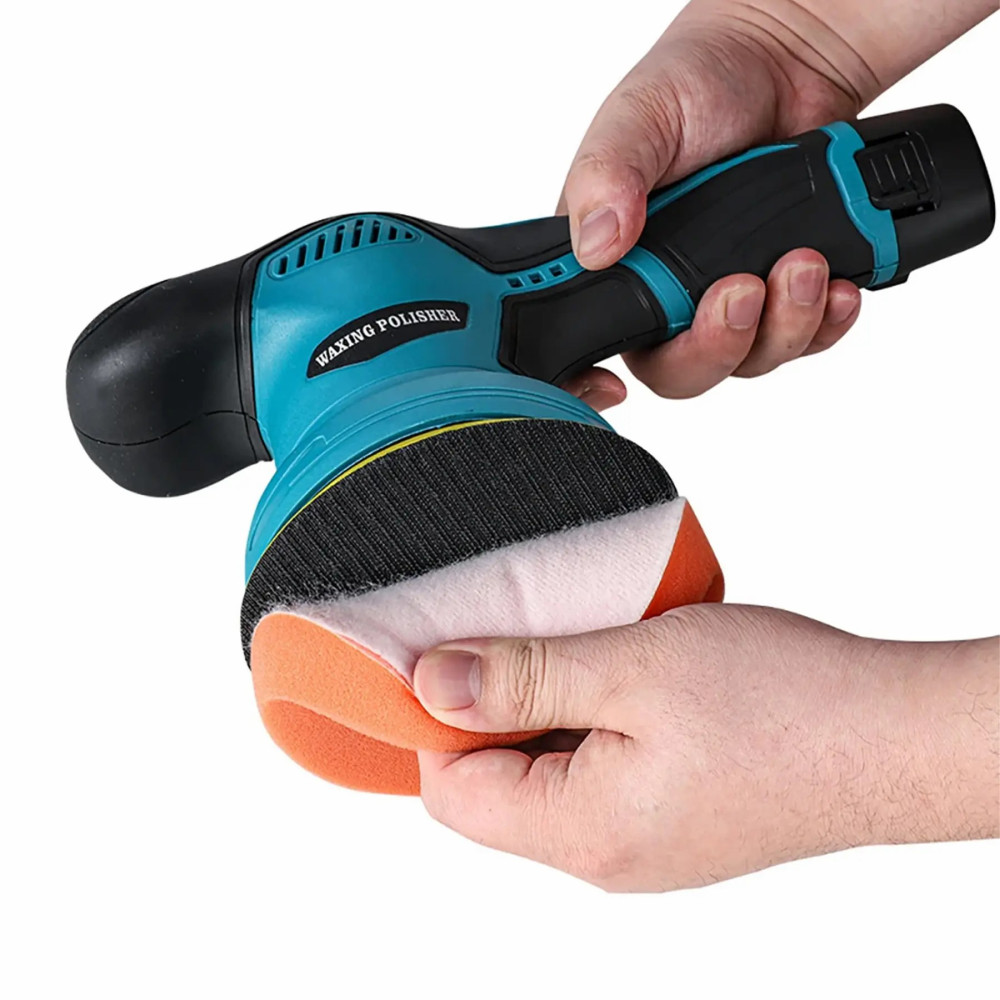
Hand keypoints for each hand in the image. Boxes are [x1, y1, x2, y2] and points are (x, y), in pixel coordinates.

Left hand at [414, 604, 997, 890]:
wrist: (894, 738)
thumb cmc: (782, 702)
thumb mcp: (631, 669)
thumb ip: (523, 679)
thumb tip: (430, 685)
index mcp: (581, 829)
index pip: (450, 790)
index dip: (439, 716)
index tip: (459, 648)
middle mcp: (604, 855)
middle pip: (494, 786)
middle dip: (494, 707)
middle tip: (531, 636)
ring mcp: (641, 843)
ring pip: (547, 774)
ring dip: (548, 707)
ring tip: (587, 649)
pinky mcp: (673, 821)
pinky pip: (596, 774)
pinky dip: (593, 720)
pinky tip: (625, 675)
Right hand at [558, 0, 994, 408]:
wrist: (789, 58)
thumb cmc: (698, 81)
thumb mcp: (636, 117)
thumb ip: (605, 176)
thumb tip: (596, 244)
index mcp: (616, 266)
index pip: (595, 347)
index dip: (596, 383)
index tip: (616, 385)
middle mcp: (669, 295)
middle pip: (683, 372)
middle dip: (719, 345)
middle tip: (744, 289)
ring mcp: (729, 298)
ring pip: (751, 361)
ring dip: (784, 327)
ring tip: (804, 261)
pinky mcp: (786, 294)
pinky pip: (806, 338)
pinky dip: (826, 320)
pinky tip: (835, 281)